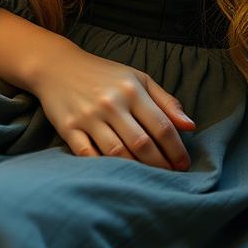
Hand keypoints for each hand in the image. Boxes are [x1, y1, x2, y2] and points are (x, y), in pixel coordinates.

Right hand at [33, 45, 194, 169]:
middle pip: (142, 144)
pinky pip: (88, 155)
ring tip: (148, 180)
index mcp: (132, 90)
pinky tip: (117, 176)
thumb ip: (165, 101)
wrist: (57, 66)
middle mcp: (111, 103)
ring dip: (136, 171)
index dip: (177, 150)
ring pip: (118, 153)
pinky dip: (104, 168)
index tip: (184, 165)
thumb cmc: (104, 74)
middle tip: (170, 178)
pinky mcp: (68, 128)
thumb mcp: (138, 79)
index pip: (162, 126)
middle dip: (161, 165)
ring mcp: (88, 117)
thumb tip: (190, 127)